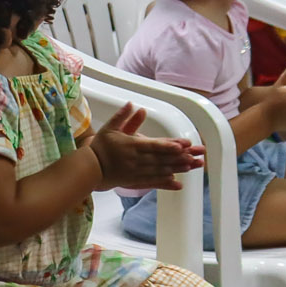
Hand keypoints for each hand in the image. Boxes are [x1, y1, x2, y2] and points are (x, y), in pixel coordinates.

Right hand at [84, 103, 203, 189]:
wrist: (90, 168)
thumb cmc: (99, 147)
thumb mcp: (109, 128)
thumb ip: (122, 116)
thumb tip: (133, 104)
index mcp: (131, 145)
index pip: (153, 145)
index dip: (168, 146)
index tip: (182, 146)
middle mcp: (135, 160)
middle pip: (160, 158)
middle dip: (179, 157)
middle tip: (195, 156)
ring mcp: (136, 171)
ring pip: (159, 170)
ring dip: (176, 168)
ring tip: (191, 167)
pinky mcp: (135, 180)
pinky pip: (153, 181)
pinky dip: (165, 182)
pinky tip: (176, 182)